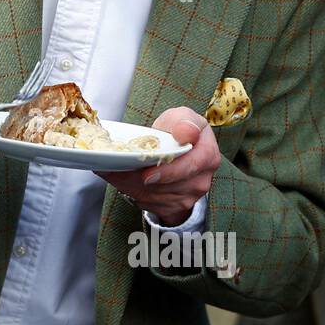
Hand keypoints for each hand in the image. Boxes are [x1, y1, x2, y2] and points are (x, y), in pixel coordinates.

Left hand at [98, 107, 218, 226]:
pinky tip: (124, 181)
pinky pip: (152, 205)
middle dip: (141, 181)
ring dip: (133, 187)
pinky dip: (134, 194)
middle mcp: (202, 179)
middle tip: (119, 173)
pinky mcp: (177, 207)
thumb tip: (185, 133)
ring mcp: (190, 196)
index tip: (147, 174)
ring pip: (157, 197)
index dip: (168, 172)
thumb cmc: (178, 130)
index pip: (191, 166)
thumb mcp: (182, 117)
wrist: (177, 147)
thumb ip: (184, 121)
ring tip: (116, 173)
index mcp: (208, 154)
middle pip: (170, 187)